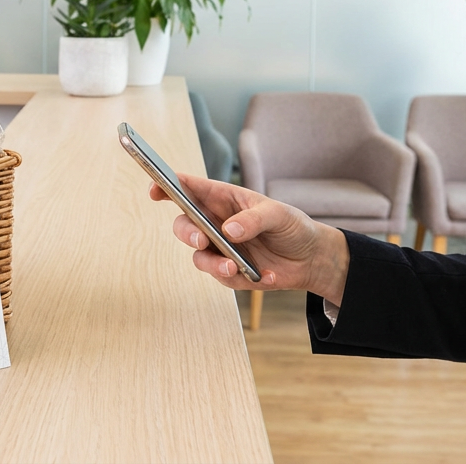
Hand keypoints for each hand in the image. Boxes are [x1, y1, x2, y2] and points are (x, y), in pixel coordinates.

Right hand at [152, 173, 349, 303]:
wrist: (310, 258)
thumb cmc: (291, 226)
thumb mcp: (278, 215)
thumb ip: (253, 219)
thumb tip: (228, 231)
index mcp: (223, 199)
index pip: (189, 189)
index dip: (166, 187)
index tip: (154, 189)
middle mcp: (215, 223)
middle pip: (184, 225)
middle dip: (186, 233)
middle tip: (202, 241)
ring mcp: (220, 249)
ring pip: (198, 257)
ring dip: (213, 263)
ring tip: (234, 267)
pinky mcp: (229, 271)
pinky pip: (224, 278)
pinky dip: (244, 278)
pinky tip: (267, 276)